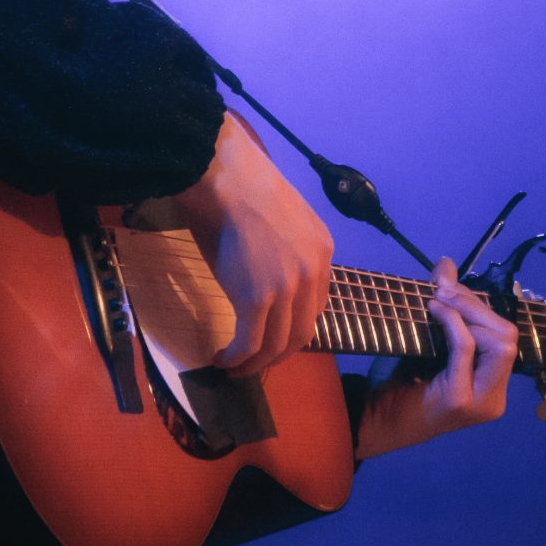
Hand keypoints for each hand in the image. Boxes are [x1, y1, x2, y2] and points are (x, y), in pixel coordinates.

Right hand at [165, 112, 333, 375]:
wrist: (227, 177)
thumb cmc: (244, 189)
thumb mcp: (283, 221)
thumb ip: (286, 251)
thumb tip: (267, 275)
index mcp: (322, 251)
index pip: (315, 306)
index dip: (293, 328)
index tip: (274, 336)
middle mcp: (312, 273)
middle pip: (301, 332)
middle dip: (278, 355)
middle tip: (257, 363)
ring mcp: (287, 288)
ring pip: (276, 344)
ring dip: (255, 364)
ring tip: (236, 369)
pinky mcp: (257, 298)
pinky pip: (249, 342)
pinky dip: (236, 359)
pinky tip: (223, 360)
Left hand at [354, 258, 518, 457]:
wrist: (371, 424)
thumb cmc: (399, 386)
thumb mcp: (428, 342)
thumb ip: (443, 307)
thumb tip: (446, 262)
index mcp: (492, 386)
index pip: (506, 337)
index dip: (482, 307)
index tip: (449, 286)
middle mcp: (494, 398)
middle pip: (508, 337)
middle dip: (477, 307)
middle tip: (443, 290)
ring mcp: (481, 403)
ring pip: (499, 344)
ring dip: (468, 314)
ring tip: (438, 300)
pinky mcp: (459, 401)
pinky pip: (467, 350)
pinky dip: (454, 324)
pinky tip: (434, 311)